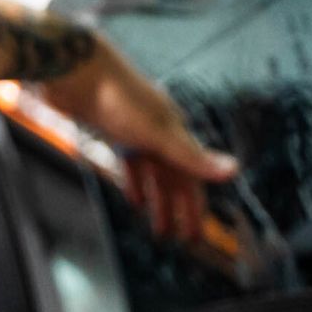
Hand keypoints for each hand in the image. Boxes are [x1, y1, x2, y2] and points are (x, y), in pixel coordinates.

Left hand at [39, 37, 237, 240]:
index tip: (197, 237)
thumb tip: (234, 170)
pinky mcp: (114, 130)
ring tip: (158, 228)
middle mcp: (162, 133)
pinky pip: (131, 164)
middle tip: (180, 241)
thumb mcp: (158, 133)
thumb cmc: (117, 97)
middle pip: (175, 180)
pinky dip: (134, 183)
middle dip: (179, 210)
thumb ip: (193, 156)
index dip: (195, 209)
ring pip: (154, 175)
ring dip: (158, 201)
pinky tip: (132, 198)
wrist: (76, 71)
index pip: (193, 179)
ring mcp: (138, 132)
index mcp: (176, 133)